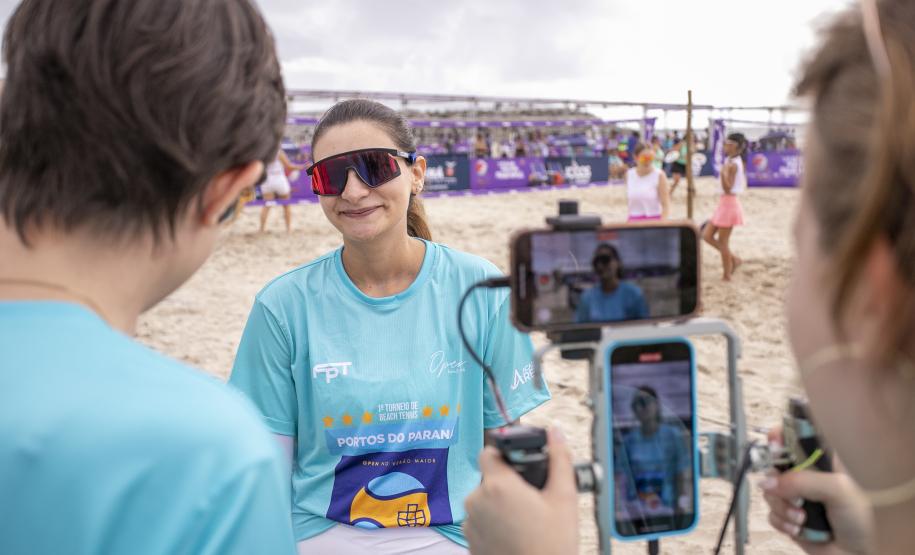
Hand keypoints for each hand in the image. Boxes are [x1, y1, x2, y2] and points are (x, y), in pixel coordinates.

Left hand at [464, 428, 577, 554]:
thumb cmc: (551, 546)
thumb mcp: (564, 499)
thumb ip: (559, 459)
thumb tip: (555, 432)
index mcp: (498, 485)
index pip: (489, 451)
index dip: (504, 453)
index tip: (519, 464)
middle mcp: (477, 501)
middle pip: (489, 477)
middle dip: (507, 482)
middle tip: (531, 498)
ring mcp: (470, 522)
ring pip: (484, 499)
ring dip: (500, 503)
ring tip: (525, 520)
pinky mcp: (469, 541)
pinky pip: (480, 520)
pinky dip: (494, 522)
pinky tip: (514, 534)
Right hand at [760, 427, 873, 554]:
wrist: (861, 554)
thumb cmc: (863, 518)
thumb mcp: (837, 489)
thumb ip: (803, 480)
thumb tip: (768, 482)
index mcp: (822, 460)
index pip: (795, 437)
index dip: (781, 437)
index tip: (774, 446)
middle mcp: (807, 475)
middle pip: (775, 465)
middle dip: (777, 480)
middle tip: (788, 491)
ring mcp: (798, 496)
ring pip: (770, 491)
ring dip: (782, 506)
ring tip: (801, 518)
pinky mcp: (790, 516)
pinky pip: (771, 513)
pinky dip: (781, 521)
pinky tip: (798, 528)